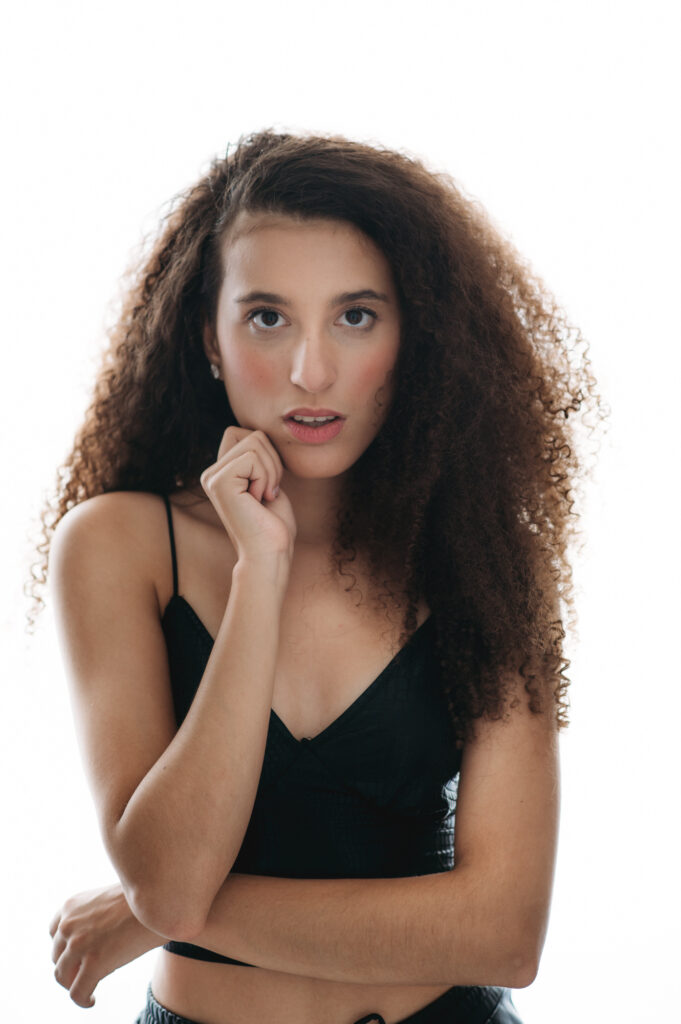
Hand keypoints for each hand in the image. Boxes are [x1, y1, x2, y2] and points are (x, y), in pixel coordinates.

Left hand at [49, 883, 162, 1007]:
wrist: (160, 899)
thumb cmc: (142, 899)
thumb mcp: (107, 899)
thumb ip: (92, 915)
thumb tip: (95, 938)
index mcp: (71, 906)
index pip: (55, 932)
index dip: (65, 947)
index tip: (79, 955)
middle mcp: (68, 924)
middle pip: (57, 957)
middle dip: (71, 967)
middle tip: (87, 973)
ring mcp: (79, 945)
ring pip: (63, 977)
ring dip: (75, 984)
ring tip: (89, 988)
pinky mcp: (95, 963)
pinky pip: (77, 992)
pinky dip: (83, 1000)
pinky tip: (92, 999)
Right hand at [200, 426, 296, 565]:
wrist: (269, 554)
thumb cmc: (274, 525)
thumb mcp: (268, 483)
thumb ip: (258, 459)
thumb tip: (259, 435)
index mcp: (221, 472)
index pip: (244, 433)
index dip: (266, 453)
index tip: (268, 484)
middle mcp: (211, 473)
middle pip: (252, 434)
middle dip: (273, 461)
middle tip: (267, 493)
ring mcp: (212, 477)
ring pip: (255, 441)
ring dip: (271, 471)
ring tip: (263, 497)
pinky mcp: (219, 482)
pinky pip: (254, 457)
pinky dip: (266, 477)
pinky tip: (259, 500)